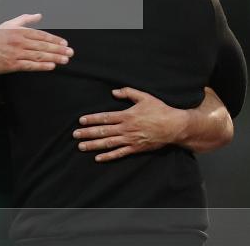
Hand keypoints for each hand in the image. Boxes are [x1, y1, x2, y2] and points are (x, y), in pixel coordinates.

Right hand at [0, 14, 71, 73]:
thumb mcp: (8, 24)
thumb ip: (25, 19)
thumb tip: (40, 15)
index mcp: (19, 31)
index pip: (41, 35)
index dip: (54, 39)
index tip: (64, 43)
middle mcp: (19, 41)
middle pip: (42, 46)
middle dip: (58, 49)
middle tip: (70, 52)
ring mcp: (16, 53)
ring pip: (38, 55)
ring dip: (53, 57)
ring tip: (65, 60)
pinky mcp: (12, 65)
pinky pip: (29, 65)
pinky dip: (41, 66)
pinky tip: (51, 66)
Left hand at [72, 87, 188, 161]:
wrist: (174, 126)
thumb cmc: (159, 110)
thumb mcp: (144, 97)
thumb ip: (128, 92)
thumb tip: (114, 92)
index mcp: (127, 115)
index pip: (105, 117)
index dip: (92, 119)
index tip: (80, 121)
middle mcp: (126, 128)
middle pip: (103, 131)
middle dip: (88, 133)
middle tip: (75, 135)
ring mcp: (130, 140)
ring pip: (108, 143)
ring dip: (94, 145)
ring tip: (81, 146)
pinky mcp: (136, 148)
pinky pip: (120, 153)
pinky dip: (108, 156)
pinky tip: (98, 158)